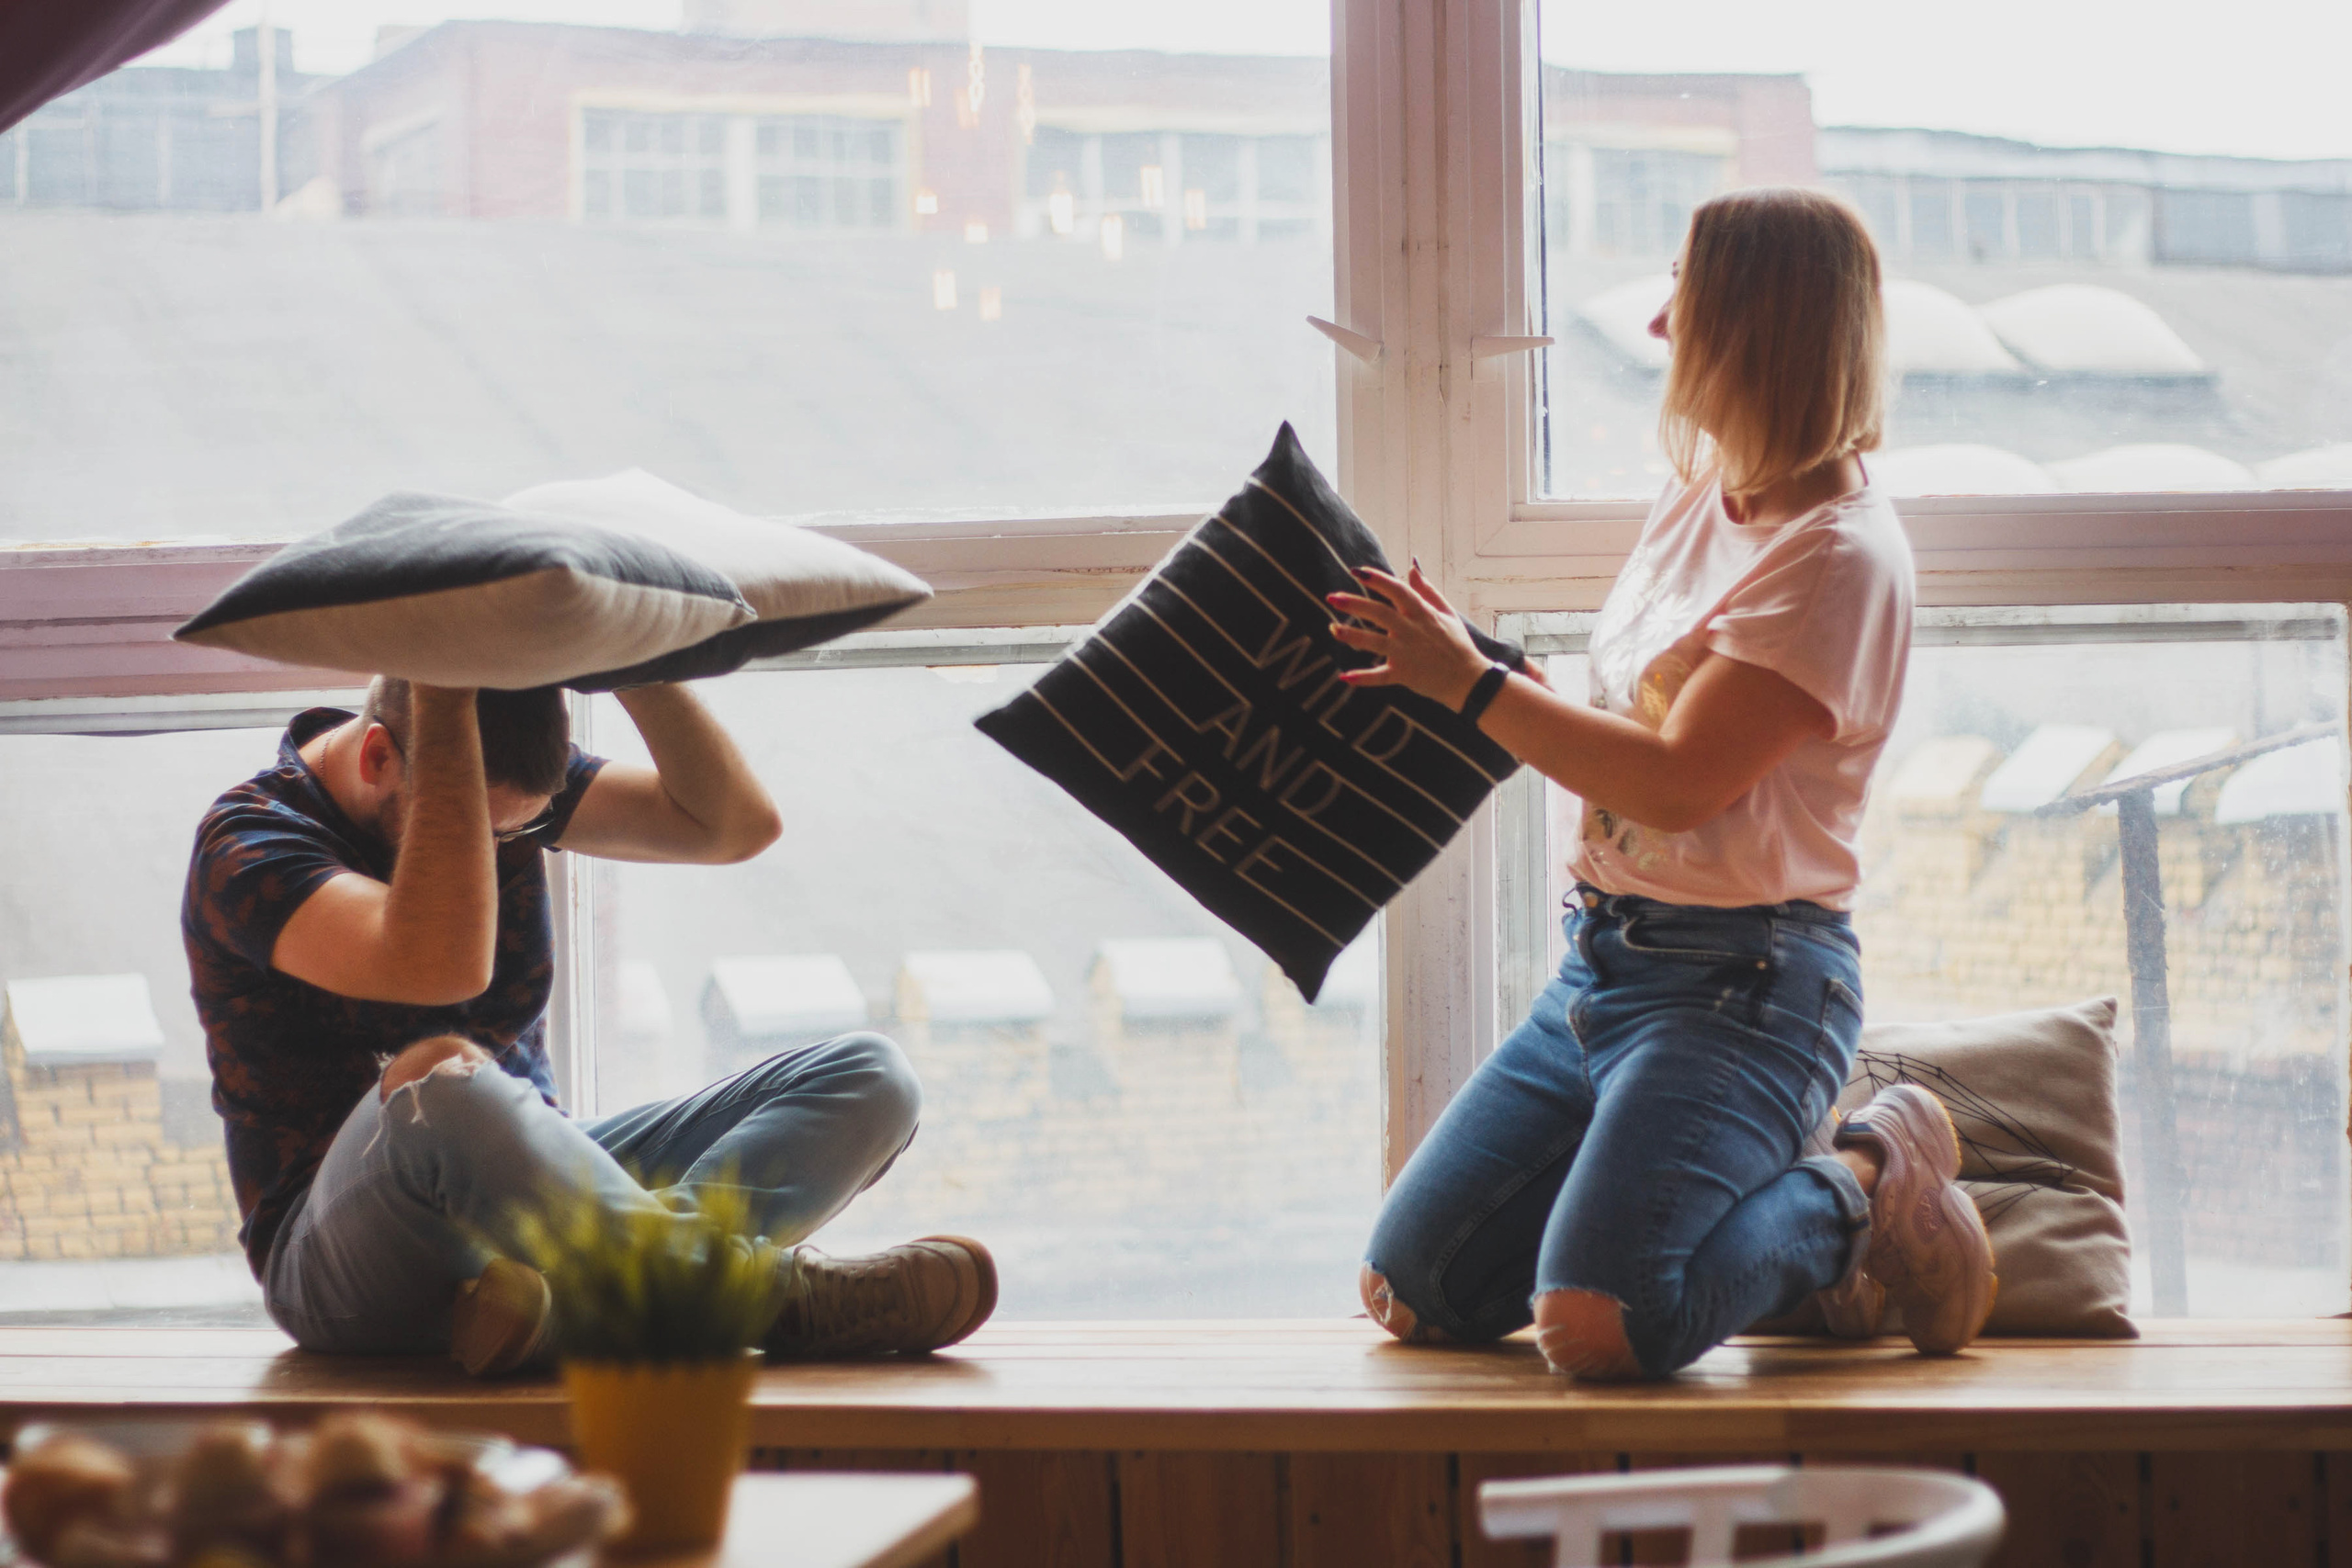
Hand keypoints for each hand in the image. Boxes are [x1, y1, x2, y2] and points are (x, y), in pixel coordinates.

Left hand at [1326, 561, 1487, 708]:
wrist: (1470, 680)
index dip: (1377, 579)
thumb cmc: (1458, 644)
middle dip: (1355, 603)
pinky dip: (1363, 678)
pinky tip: (1344, 676)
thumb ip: (1427, 590)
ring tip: (1332, 629)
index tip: (1357, 571)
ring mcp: (1407, 653)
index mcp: (1422, 613)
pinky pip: (1380, 676)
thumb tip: (1412, 566)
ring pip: (1375, 642)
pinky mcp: (1404, 675)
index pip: (1397, 590)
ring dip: (1353, 635)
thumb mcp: (1447, 613)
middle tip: (1332, 597)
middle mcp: (1412, 631)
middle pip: (1380, 613)